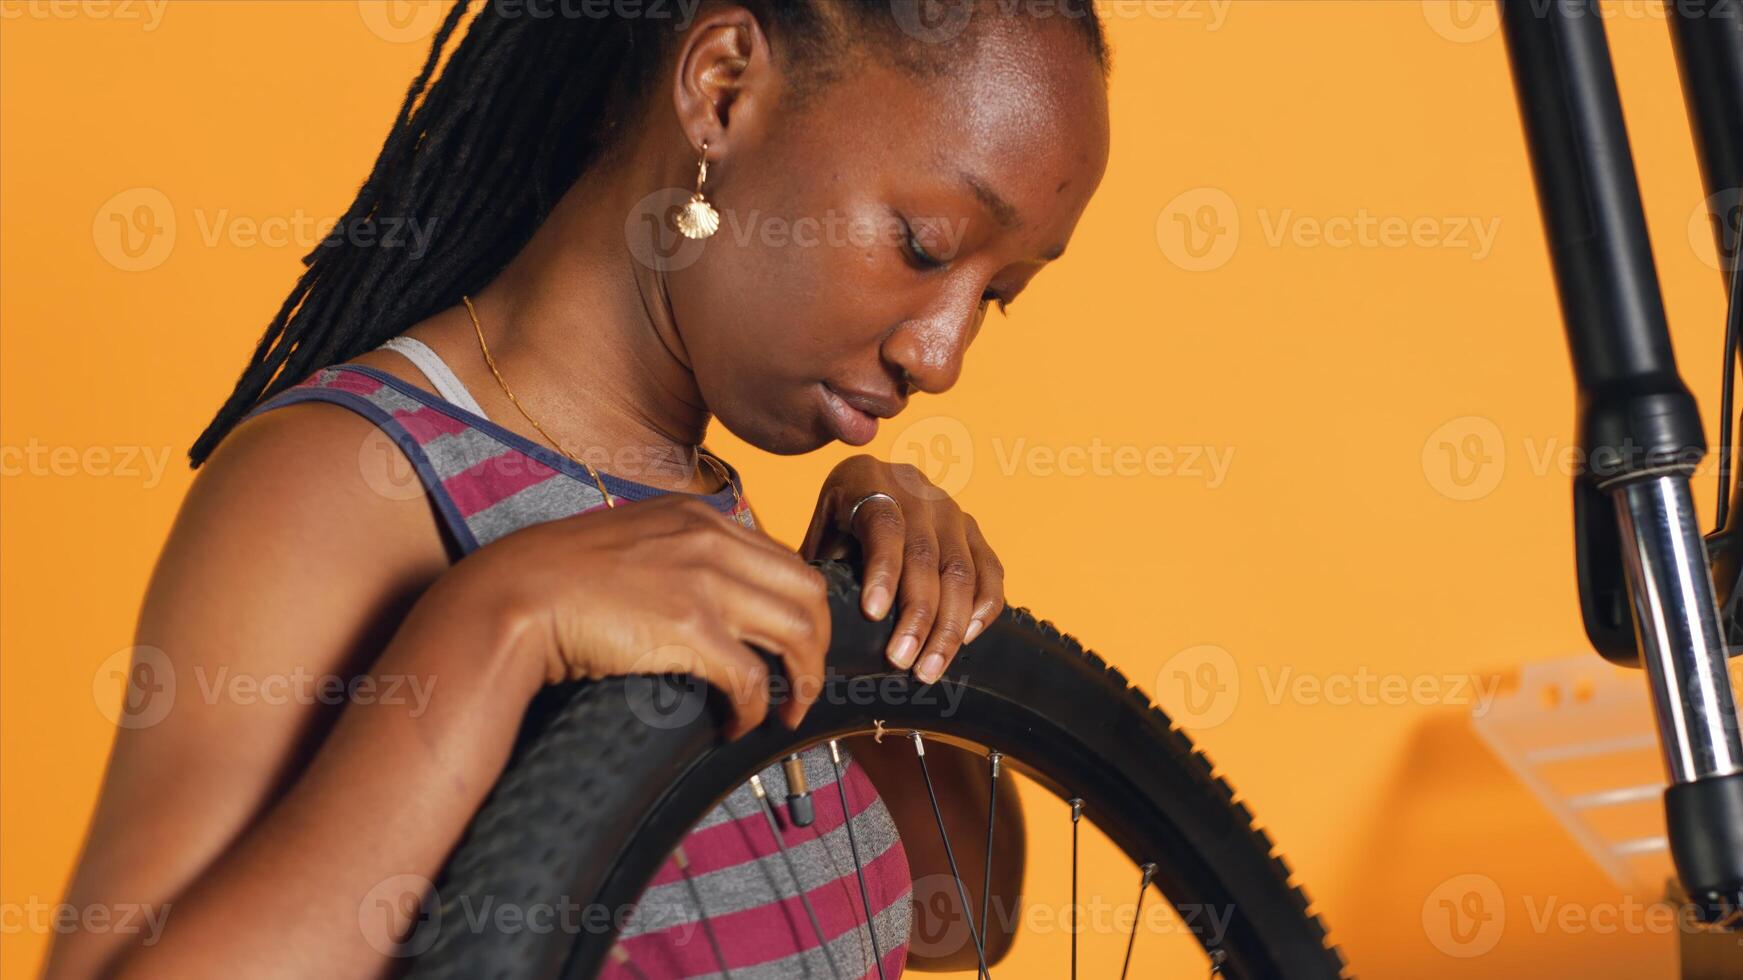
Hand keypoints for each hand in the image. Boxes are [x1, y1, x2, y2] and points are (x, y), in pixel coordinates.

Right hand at [464, 494, 830, 738]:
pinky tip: (739, 724)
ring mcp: (705, 582)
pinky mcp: (690, 628)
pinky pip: (753, 677)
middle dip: (819, 645)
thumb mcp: (630, 543)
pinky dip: (757, 708)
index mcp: (699, 516)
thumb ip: (675, 555)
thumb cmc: (558, 579)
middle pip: (810, 592)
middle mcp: (712, 540)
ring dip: (804, 680)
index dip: (799, 608)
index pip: (783, 559)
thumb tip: (707, 597)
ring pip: (799, 633)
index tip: (792, 644)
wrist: (513, 596)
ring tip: (788, 712)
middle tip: (804, 683)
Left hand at [800, 455, 1005, 683]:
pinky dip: (983, 607)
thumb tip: (820, 626)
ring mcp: (949, 509)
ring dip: (948, 626)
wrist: (862, 498)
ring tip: (928, 668)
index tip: (872, 614)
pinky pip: (990, 570)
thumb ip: (822, 571)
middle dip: (917, 615)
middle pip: (925, 554)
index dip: (882, 571)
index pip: (883, 524)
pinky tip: (966, 639)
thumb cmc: (834, 530)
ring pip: (961, 569)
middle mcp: (914, 488)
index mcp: (866, 478)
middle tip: (901, 660)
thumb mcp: (818, 539)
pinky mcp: (974, 531)